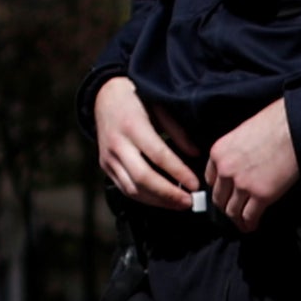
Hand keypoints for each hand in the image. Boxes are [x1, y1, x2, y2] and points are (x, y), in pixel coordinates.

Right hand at [94, 76, 203, 210]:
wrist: (104, 96)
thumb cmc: (137, 99)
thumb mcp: (160, 107)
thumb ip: (177, 131)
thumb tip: (196, 155)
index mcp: (132, 125)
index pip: (158, 155)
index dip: (178, 172)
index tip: (195, 184)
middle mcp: (117, 144)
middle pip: (143, 178)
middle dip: (168, 194)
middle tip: (189, 201)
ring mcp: (108, 157)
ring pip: (132, 189)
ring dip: (158, 201)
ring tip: (179, 204)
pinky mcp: (105, 166)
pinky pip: (125, 189)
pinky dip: (145, 198)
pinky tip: (162, 200)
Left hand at [205, 98, 300, 231]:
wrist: (294, 127)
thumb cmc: (274, 122)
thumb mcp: (243, 132)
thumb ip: (236, 150)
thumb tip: (242, 162)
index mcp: (219, 152)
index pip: (211, 179)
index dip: (220, 189)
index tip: (226, 194)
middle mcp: (225, 170)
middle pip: (219, 198)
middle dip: (226, 207)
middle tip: (233, 211)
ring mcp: (242, 184)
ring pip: (232, 211)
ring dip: (237, 219)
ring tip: (243, 223)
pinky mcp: (261, 195)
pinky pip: (249, 216)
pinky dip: (249, 224)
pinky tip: (252, 226)